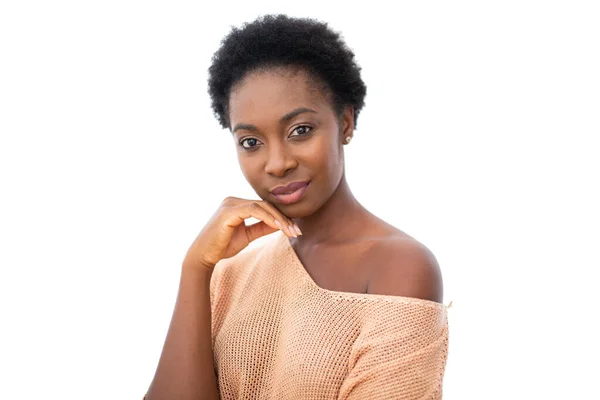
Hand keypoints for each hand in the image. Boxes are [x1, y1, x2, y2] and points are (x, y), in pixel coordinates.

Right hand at [182, 197, 300, 270]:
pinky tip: (278, 227)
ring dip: (278, 218)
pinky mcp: (228, 210)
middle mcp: (233, 200)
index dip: (281, 217)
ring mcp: (230, 203)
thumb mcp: (248, 236)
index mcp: (238, 204)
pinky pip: (253, 210)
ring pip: (261, 206)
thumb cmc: (223, 246)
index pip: (264, 207)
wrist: (203, 256)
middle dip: (283, 218)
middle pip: (265, 205)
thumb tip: (282, 224)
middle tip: (296, 231)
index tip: (294, 230)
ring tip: (290, 231)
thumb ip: (263, 228)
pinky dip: (268, 218)